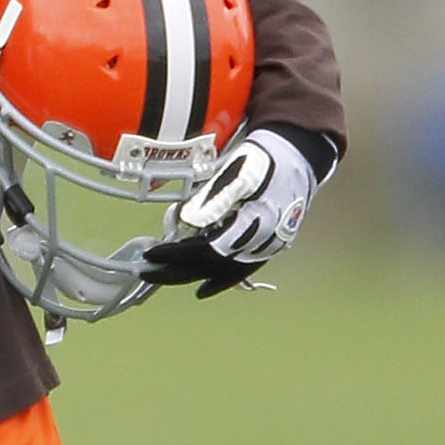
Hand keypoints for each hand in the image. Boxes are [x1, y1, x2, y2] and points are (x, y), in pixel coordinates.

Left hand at [140, 126, 319, 299]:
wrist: (298, 156)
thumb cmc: (265, 160)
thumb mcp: (239, 171)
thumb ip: (215, 197)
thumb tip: (189, 219)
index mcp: (255, 222)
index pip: (207, 249)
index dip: (176, 255)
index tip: (151, 253)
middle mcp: (264, 241)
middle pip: (213, 266)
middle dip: (176, 271)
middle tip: (147, 272)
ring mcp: (268, 246)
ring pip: (226, 272)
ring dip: (193, 276)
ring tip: (166, 279)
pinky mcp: (269, 246)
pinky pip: (242, 271)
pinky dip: (220, 281)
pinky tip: (204, 288)